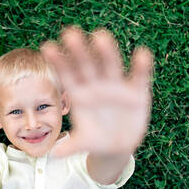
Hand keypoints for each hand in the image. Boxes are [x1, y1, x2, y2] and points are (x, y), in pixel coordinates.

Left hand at [42, 26, 152, 156]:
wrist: (116, 145)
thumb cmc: (94, 139)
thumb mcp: (83, 142)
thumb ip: (70, 146)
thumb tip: (53, 154)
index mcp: (79, 95)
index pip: (67, 75)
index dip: (58, 62)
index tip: (47, 47)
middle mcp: (96, 86)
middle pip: (87, 65)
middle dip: (79, 51)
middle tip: (70, 34)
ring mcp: (116, 87)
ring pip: (110, 65)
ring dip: (106, 52)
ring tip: (100, 36)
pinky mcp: (137, 92)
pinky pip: (138, 77)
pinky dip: (141, 67)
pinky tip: (142, 54)